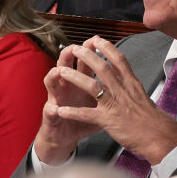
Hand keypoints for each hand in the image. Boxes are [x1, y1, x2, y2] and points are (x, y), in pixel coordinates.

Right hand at [34, 39, 104, 163]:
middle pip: (65, 65)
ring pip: (51, 83)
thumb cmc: (82, 120)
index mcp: (80, 83)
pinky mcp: (50, 115)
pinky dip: (52, 109)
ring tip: (58, 71)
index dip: (89, 51)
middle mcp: (66, 87)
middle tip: (74, 48)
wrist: (65, 137)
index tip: (96, 40)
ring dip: (54, 76)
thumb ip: (107, 93)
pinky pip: (50, 111)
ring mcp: (56, 98)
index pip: (83, 62)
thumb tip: (125, 83)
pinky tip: (55, 108)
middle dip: (68, 55)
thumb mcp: (98, 105)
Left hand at [53, 36, 176, 162]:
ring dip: (75, 77)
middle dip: (87, 56)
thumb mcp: (143, 96)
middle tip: (75, 48)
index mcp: (131, 84)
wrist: (160, 137)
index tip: (97, 39)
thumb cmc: (153, 120)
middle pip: (102, 67)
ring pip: (92, 86)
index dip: (107, 47)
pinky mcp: (108, 120)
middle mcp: (122, 90)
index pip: (119, 59)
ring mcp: (114, 104)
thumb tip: (126, 77)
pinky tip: (60, 110)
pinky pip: (87, 114)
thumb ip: (132, 86)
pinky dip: (72, 112)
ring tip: (61, 71)